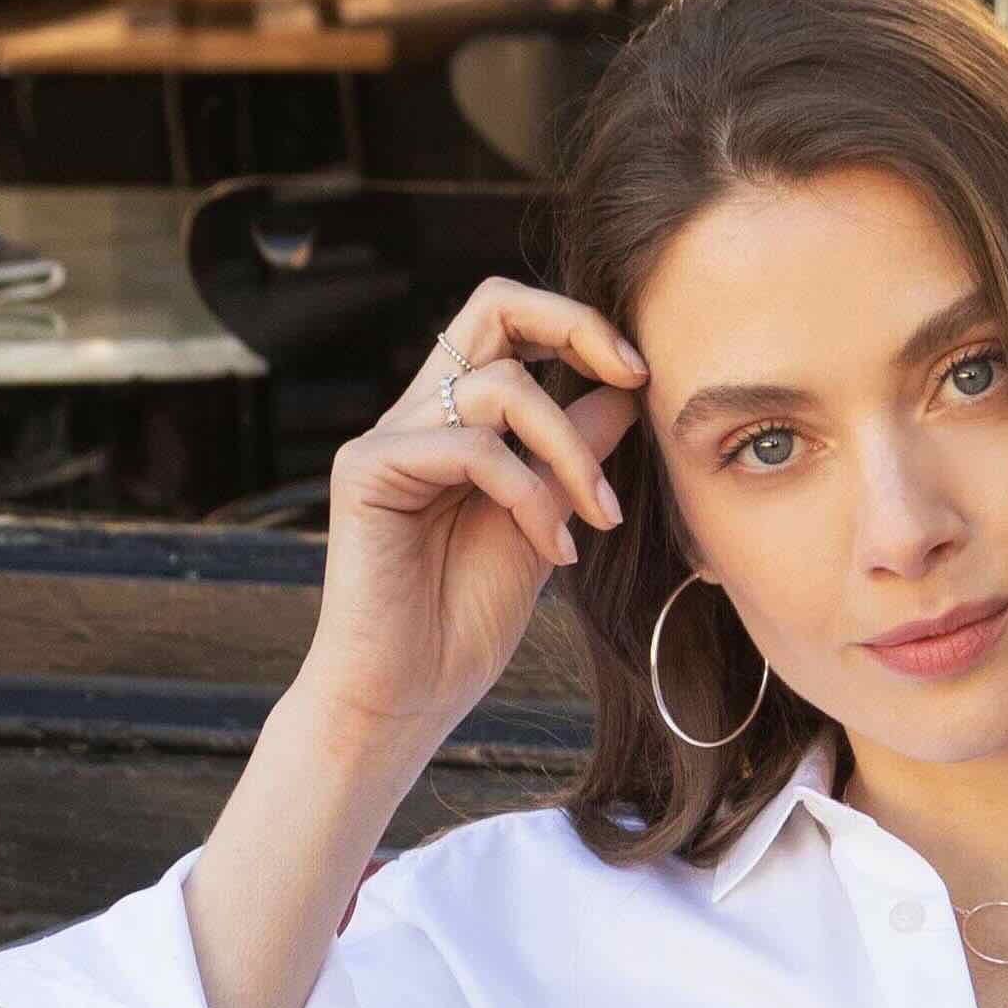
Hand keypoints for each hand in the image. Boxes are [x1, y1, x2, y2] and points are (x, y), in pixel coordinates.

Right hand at [306, 275, 650, 766]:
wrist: (402, 702)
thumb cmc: (462, 626)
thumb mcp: (543, 528)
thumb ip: (572, 460)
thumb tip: (625, 391)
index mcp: (454, 420)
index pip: (508, 327)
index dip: (575, 327)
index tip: (639, 372)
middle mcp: (417, 413)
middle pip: (492, 305)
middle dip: (575, 326)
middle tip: (636, 374)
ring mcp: (388, 437)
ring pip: (502, 387)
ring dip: (571, 451)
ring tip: (600, 521)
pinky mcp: (368, 470)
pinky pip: (473, 449)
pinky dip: (531, 496)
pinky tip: (556, 552)